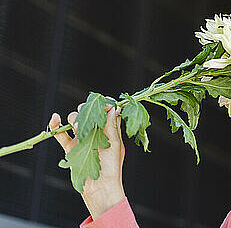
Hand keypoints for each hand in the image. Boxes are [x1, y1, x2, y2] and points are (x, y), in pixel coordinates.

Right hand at [48, 97, 126, 218]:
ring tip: (77, 124)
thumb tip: (114, 107)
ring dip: (74, 118)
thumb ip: (112, 125)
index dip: (104, 104)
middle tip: (88, 112)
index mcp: (109, 130)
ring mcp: (82, 139)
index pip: (107, 111)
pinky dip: (55, 125)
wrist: (99, 188)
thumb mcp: (115, 144)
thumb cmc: (111, 167)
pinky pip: (60, 134)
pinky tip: (54, 117)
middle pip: (89, 113)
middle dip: (87, 109)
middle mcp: (96, 132)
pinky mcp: (70, 147)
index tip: (103, 102)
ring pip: (74, 120)